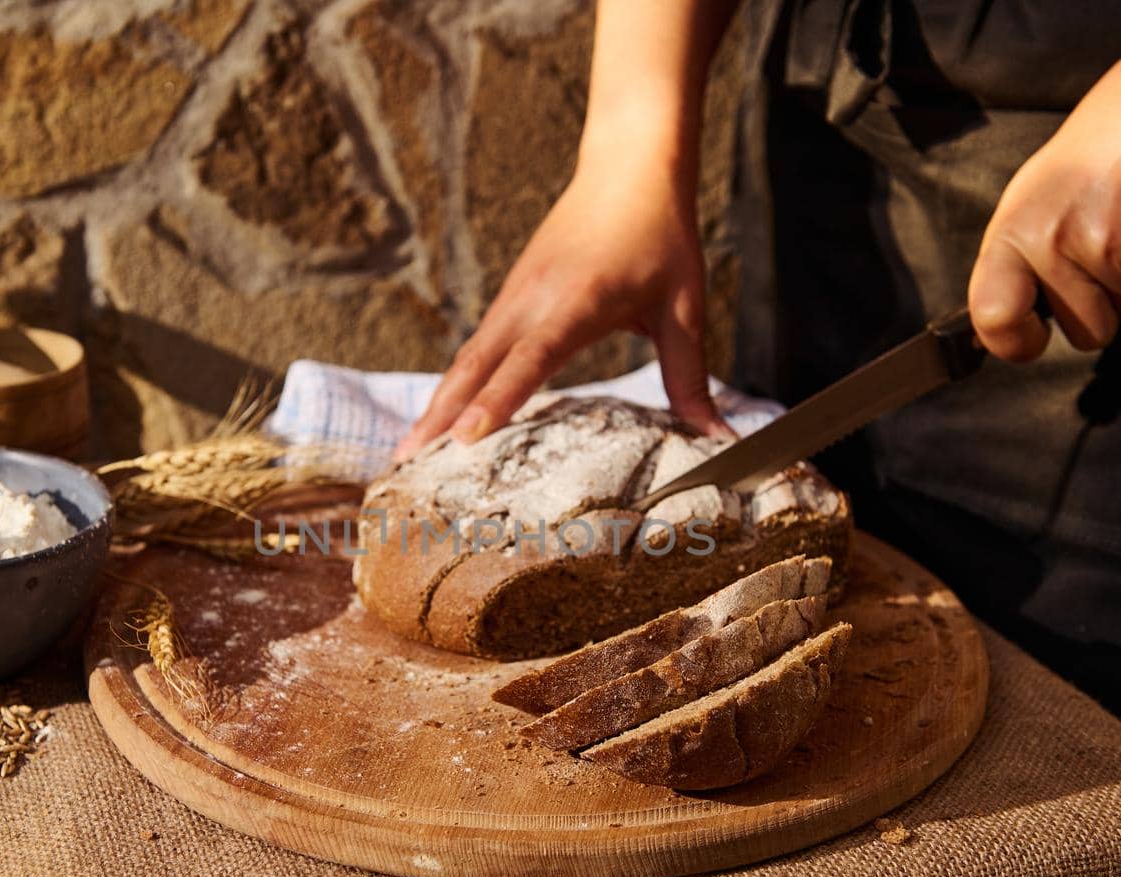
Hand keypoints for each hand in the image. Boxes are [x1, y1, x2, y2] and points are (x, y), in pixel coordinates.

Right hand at [394, 164, 728, 459]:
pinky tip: (442, 413)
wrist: (629, 168)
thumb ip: (691, 378)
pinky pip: (475, 346)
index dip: (497, 400)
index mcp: (575, 302)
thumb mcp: (684, 309)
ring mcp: (514, 296)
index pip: (529, 359)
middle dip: (438, 416)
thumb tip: (716, 437)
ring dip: (436, 402)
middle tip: (404, 464)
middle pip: (474, 366)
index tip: (463, 438)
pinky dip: (454, 382)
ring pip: (466, 357)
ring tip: (407, 450)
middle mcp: (532, 300)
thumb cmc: (660, 237)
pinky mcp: (511, 295)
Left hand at [968, 29, 1120, 359]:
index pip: (992, 317)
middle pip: (1086, 334)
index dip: (1015, 343)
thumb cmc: (1095, 153)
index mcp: (1011, 234)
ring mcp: (1106, 244)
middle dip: (1105, 306)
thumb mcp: (1031, 200)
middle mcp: (1052, 243)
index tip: (1034, 336)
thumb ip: (1015, 263)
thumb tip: (996, 329)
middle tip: (1108, 247)